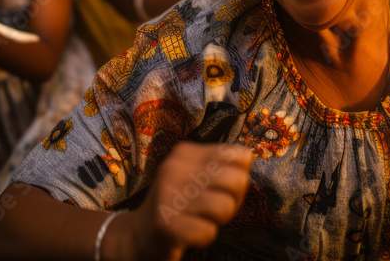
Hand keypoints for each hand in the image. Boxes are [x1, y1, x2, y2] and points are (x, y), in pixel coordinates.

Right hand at [121, 142, 252, 260]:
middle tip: (215, 208)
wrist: (139, 234)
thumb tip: (249, 158)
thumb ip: (221, 166)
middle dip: (233, 200)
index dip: (239, 177)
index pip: (239, 156)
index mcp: (185, 153)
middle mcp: (175, 168)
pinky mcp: (166, 223)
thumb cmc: (178, 203)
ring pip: (225, 206)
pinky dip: (204, 236)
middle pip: (237, 180)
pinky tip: (189, 232)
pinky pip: (209, 231)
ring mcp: (168, 195)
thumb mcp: (196, 176)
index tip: (221, 188)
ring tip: (201, 219)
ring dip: (219, 220)